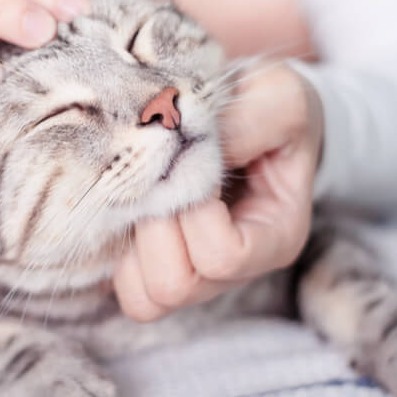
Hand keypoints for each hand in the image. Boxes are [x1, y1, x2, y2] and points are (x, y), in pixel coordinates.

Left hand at [113, 63, 323, 320]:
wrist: (254, 111)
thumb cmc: (270, 107)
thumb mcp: (279, 97)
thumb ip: (249, 118)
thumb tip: (187, 140)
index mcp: (276, 237)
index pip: (222, 256)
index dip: (194, 208)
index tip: (194, 159)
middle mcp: (237, 272)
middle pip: (176, 286)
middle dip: (155, 223)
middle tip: (158, 173)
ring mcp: (197, 278)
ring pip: (145, 299)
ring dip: (132, 240)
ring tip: (144, 190)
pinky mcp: (159, 270)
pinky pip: (126, 292)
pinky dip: (117, 252)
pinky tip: (132, 205)